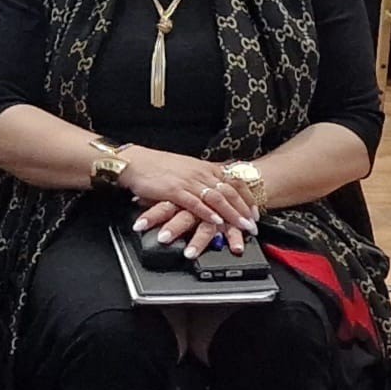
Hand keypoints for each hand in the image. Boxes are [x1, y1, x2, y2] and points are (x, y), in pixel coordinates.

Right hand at [120, 147, 256, 250]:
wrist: (135, 162)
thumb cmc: (157, 167)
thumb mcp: (185, 169)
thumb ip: (201, 178)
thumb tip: (215, 188)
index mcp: (204, 167)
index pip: (234, 182)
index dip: (247, 198)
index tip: (255, 212)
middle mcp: (200, 173)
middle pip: (229, 192)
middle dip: (244, 210)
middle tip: (254, 225)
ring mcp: (188, 181)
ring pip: (217, 198)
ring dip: (232, 214)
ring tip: (242, 227)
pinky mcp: (175, 190)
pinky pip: (196, 203)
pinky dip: (208, 214)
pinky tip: (217, 222)